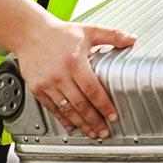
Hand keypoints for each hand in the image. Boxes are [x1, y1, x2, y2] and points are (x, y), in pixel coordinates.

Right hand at [14, 18, 134, 138]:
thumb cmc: (60, 33)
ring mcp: (47, 84)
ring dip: (80, 124)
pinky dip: (63, 119)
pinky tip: (72, 126)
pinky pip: (52, 108)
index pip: (93, 90)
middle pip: (80, 104)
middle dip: (94, 121)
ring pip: (66, 110)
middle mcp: (60, 75)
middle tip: (104, 131)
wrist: (31, 33)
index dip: (104, 105)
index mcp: (74, 62)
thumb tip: (132, 39)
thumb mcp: (89, 31)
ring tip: (91, 132)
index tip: (113, 116)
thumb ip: (113, 35)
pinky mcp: (37, 89)